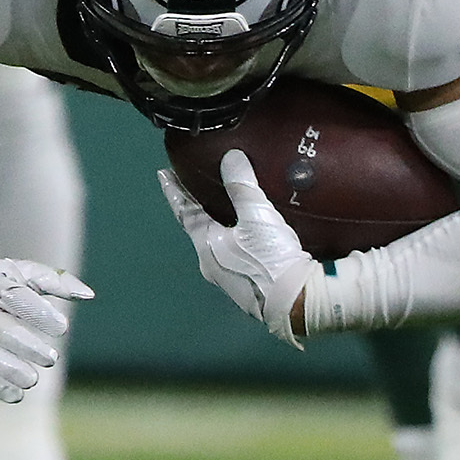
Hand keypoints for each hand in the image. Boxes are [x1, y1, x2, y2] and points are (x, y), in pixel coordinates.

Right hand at [0, 256, 91, 402]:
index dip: (38, 313)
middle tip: (51, 358)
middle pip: (3, 331)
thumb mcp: (20, 272)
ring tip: (33, 380)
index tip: (61, 327)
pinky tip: (16, 394)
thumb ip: (54, 281)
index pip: (17, 299)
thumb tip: (88, 294)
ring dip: (10, 369)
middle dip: (27, 346)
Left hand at [158, 151, 309, 346]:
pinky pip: (233, 255)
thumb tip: (230, 158)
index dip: (175, 191)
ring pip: (217, 243)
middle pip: (198, 228)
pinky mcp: (247, 286)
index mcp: (206, 245)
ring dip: (217, 225)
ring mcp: (228, 278)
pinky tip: (247, 234)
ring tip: (223, 207)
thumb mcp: (257, 216)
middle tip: (195, 186)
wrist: (296, 302)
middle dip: (196, 207)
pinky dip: (234, 239)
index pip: (184, 211)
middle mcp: (211, 264)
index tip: (163, 174)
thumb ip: (242, 186)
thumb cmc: (270, 259)